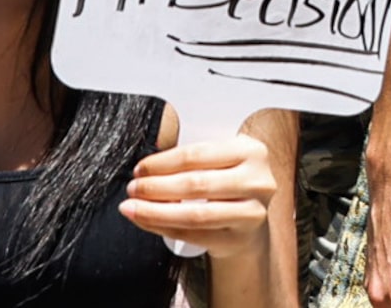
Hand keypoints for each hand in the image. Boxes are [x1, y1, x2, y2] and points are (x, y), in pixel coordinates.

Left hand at [119, 131, 276, 256]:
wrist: (250, 220)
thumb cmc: (229, 184)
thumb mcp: (221, 160)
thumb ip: (191, 157)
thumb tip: (148, 160)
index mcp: (252, 152)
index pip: (198, 154)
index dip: (163, 162)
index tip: (140, 169)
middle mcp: (257, 181)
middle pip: (195, 184)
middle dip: (155, 187)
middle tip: (132, 189)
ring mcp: (251, 212)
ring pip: (194, 214)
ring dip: (155, 212)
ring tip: (132, 208)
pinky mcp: (239, 239)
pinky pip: (193, 236)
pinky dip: (164, 229)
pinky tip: (147, 222)